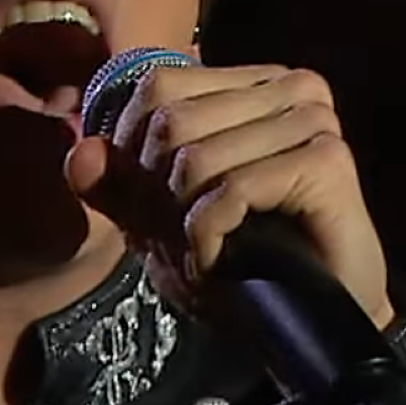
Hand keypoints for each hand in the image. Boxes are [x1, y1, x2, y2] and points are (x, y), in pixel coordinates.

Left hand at [65, 64, 393, 327]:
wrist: (312, 322)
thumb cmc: (240, 262)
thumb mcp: (159, 221)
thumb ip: (116, 184)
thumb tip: (79, 153)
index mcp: (248, 83)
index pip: (157, 88)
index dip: (133, 152)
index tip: (150, 208)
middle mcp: (286, 86)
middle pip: (172, 122)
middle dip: (157, 196)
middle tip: (178, 242)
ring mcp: (311, 118)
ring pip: (196, 157)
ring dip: (183, 223)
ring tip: (201, 255)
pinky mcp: (326, 160)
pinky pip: (233, 188)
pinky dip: (209, 236)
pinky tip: (220, 262)